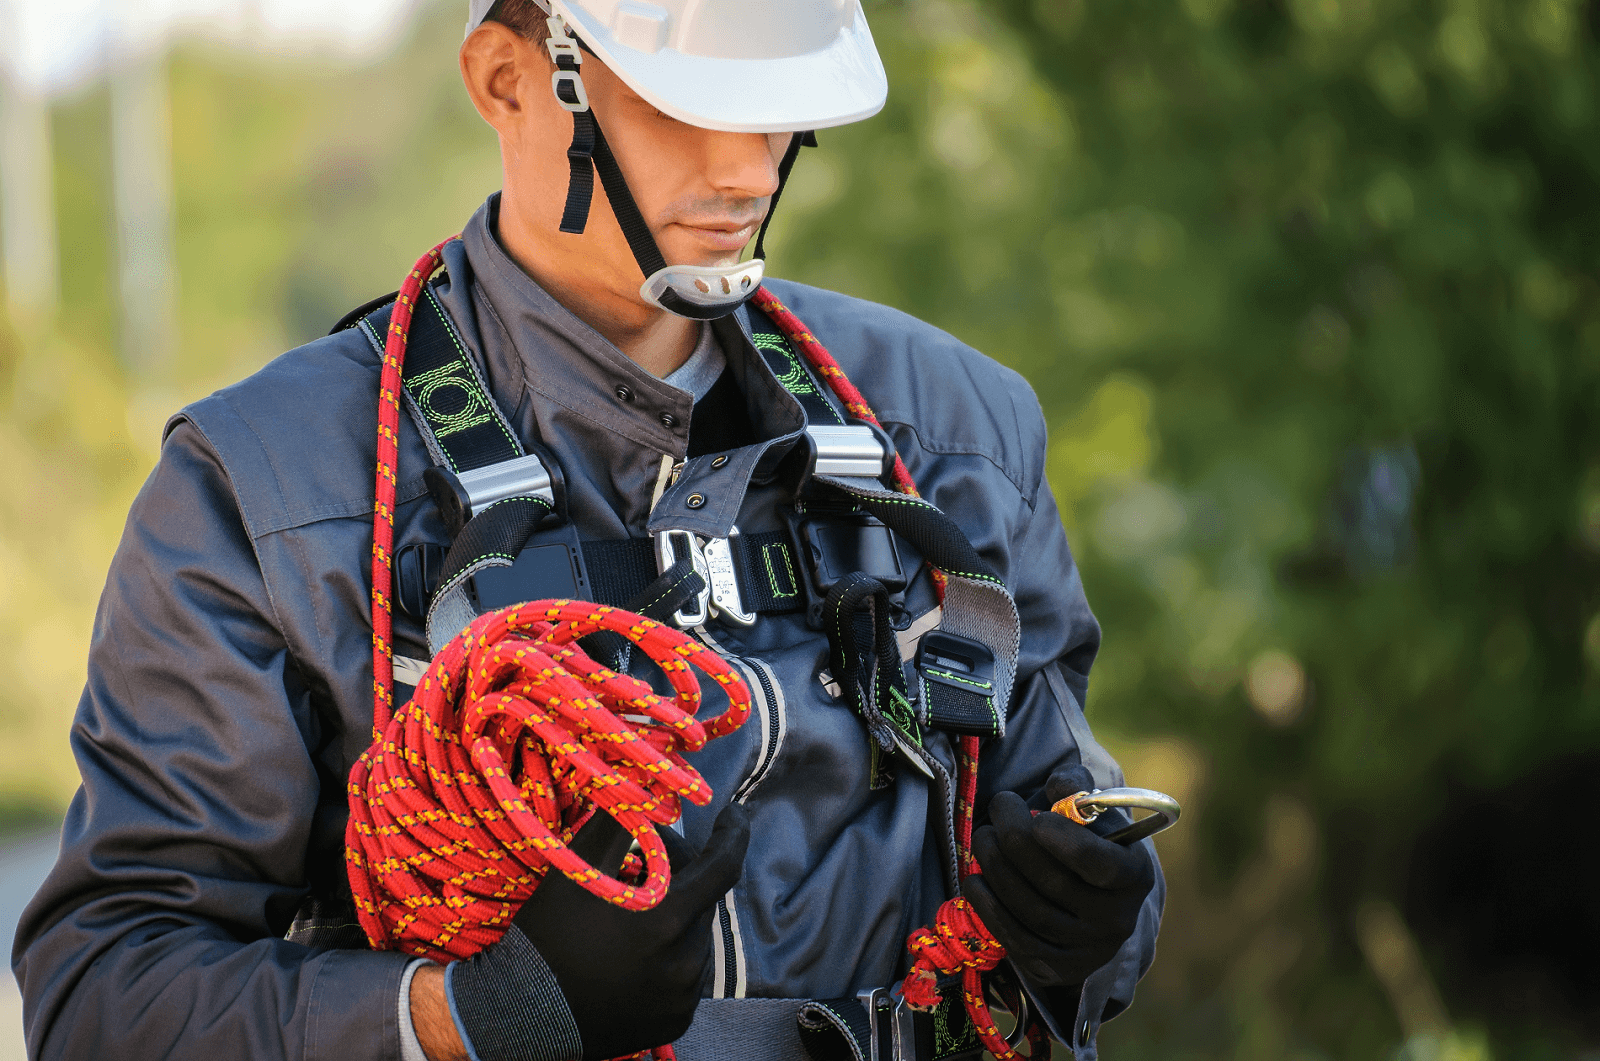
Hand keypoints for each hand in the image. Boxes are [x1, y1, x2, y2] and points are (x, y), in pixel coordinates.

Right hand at [517, 804, 748, 1060]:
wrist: (519, 1015)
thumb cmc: (546, 935)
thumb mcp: (576, 868)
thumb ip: (616, 820)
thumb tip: (643, 782)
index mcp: (666, 920)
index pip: (723, 866)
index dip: (733, 833)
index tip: (735, 813)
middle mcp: (685, 962)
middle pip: (702, 899)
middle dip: (680, 873)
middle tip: (641, 861)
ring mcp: (682, 996)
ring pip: (695, 936)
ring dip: (675, 915)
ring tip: (630, 911)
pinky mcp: (676, 1020)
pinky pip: (687, 974)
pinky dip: (670, 954)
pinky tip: (633, 951)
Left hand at [961, 766, 1153, 988]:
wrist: (1090, 902)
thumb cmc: (1089, 842)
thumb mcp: (1095, 814)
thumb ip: (1079, 790)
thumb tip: (1059, 786)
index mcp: (1135, 876)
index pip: (1098, 862)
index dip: (1064, 840)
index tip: (1036, 817)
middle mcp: (1116, 919)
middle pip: (1053, 881)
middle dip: (1014, 837)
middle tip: (998, 806)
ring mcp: (1085, 949)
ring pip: (1028, 907)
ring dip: (994, 866)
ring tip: (983, 837)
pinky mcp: (1056, 967)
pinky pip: (1014, 937)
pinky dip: (987, 905)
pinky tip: (975, 879)